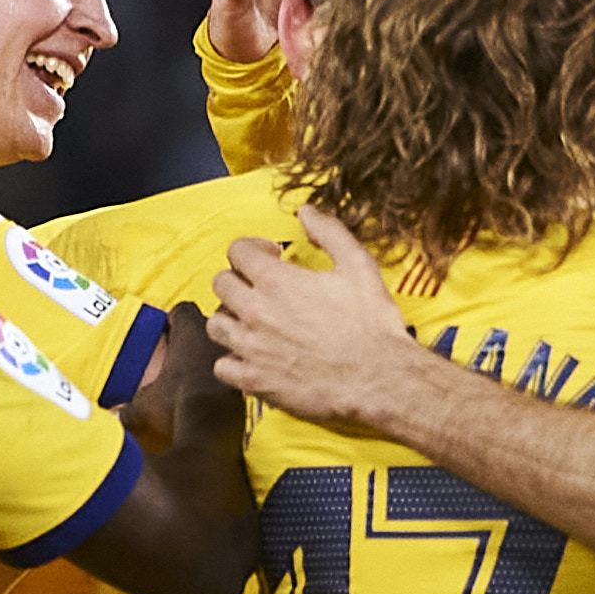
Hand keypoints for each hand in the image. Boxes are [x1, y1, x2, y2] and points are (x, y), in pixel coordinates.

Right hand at [126, 303, 250, 480]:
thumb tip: (113, 415)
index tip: (168, 327)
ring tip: (208, 369)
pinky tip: (222, 390)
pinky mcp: (250, 375)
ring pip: (232, 342)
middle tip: (190, 347)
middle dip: (204, 330)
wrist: (211, 435)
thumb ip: (129, 407)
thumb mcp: (145, 406)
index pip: (182, 309)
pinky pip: (245, 366)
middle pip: (214, 320)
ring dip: (221, 352)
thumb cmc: (175, 407)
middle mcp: (217, 338)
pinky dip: (235, 373)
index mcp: (189, 332)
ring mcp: (237, 355)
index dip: (174, 318)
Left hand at [205, 207, 426, 432]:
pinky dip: (232, 359)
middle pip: (220, 285)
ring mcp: (252, 349)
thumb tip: (307, 212)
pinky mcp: (255, 381)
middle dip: (239, 279)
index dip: (253, 248)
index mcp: (277, 281)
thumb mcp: (358, 265)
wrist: (379, 378)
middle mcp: (256, 313)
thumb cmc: (371, 325)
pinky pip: (222, 367)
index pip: (237, 251)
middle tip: (261, 287)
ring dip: (231, 318)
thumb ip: (329, 232)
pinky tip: (253, 355)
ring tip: (253, 321)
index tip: (271, 257)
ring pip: (216, 325)